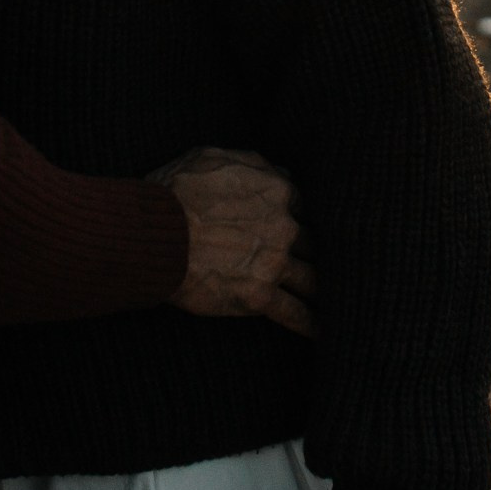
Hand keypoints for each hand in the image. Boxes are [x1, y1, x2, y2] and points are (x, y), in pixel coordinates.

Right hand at [152, 147, 316, 336]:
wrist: (153, 234)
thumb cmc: (175, 192)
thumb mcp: (212, 158)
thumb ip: (251, 163)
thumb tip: (275, 172)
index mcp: (277, 190)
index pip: (301, 207)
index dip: (296, 219)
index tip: (296, 231)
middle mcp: (284, 225)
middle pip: (312, 242)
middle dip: (315, 253)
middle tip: (324, 265)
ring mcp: (274, 262)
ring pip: (312, 278)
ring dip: (322, 290)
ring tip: (337, 302)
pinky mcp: (259, 295)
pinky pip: (294, 312)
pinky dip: (310, 324)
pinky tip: (322, 332)